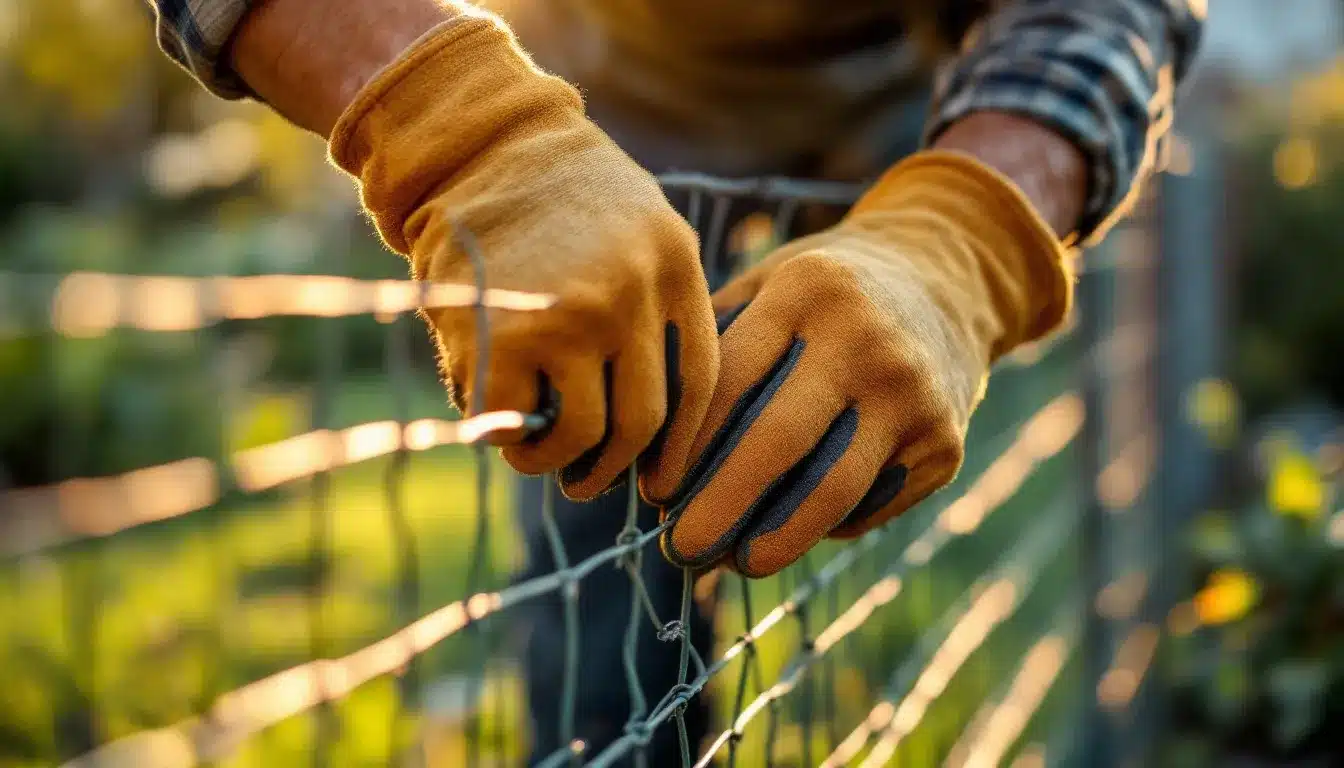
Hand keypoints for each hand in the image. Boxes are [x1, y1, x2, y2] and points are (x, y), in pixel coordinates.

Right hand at [330, 16, 718, 500]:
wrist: (477, 146)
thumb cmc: (559, 198)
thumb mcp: (642, 226)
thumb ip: (660, 303)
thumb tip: (656, 425)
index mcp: (674, 263)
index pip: (698, 379)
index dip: (681, 445)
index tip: (662, 484)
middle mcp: (632, 292)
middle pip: (643, 420)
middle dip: (613, 467)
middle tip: (587, 480)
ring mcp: (570, 316)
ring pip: (583, 435)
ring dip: (558, 461)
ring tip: (538, 455)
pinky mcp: (504, 337)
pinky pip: (516, 423)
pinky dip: (508, 442)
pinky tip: (501, 430)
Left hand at [661, 150, 1073, 576]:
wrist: (946, 276)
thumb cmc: (824, 292)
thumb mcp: (768, 281)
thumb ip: (712, 341)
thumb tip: (644, 441)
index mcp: (808, 290)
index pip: (732, 381)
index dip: (685, 448)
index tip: (653, 493)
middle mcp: (867, 340)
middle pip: (779, 442)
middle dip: (720, 506)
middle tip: (680, 550)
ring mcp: (915, 394)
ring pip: (832, 492)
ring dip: (775, 540)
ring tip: (736, 562)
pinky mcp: (944, 443)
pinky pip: (870, 505)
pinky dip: (825, 527)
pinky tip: (793, 531)